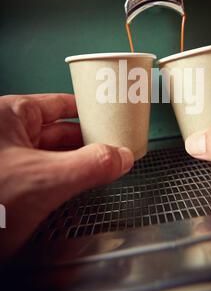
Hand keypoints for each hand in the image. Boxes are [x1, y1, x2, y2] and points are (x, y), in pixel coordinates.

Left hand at [0, 94, 132, 261]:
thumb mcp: (43, 180)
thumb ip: (90, 166)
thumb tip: (120, 157)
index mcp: (10, 116)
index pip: (62, 104)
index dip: (92, 109)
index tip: (115, 116)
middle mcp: (8, 135)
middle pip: (61, 131)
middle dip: (90, 140)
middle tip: (119, 147)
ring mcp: (9, 162)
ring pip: (54, 156)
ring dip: (79, 162)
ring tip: (107, 166)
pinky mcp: (10, 186)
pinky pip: (46, 176)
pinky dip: (67, 180)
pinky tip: (83, 185)